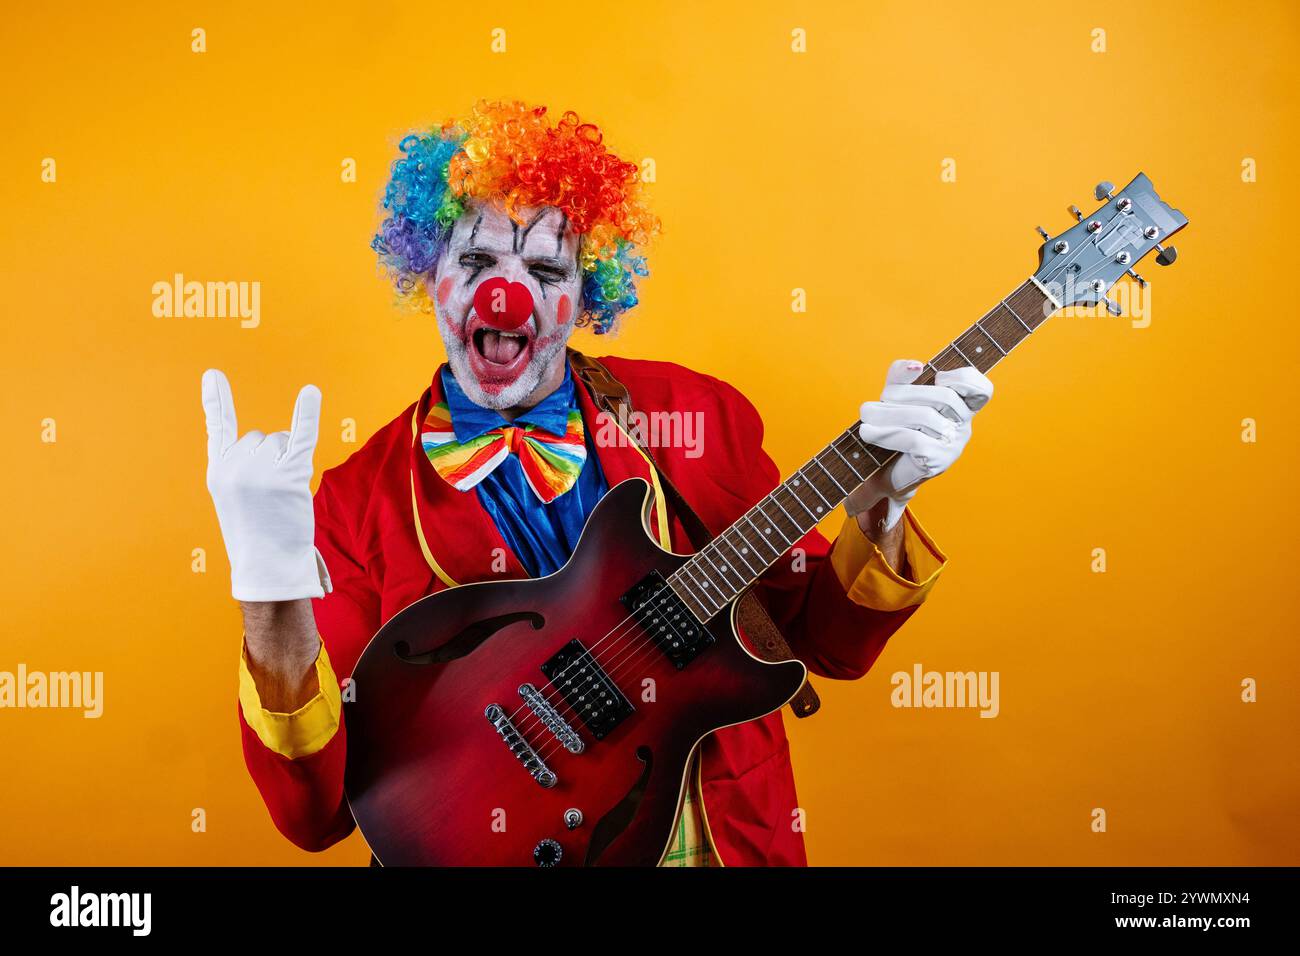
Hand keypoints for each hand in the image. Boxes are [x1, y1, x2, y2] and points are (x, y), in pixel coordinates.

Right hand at [201, 369, 331, 601]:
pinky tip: (310, 392)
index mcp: (218, 470)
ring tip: (283, 496)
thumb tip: (270, 441)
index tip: (213, 374)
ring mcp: (261, 469)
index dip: (217, 400)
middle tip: (270, 496)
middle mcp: (235, 465)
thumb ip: (241, 468)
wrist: (267, 565)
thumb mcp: (234, 498)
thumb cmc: (256, 533)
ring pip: (281, 441)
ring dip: (288, 462)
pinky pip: (301, 436)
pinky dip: (307, 413)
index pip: (219, 427)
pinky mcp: (288, 474)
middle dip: (271, 458)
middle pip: (261, 436)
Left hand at [846, 359, 992, 531]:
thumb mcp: (897, 397)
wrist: (886, 473)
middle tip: (879, 398)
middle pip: (944, 397)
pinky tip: (867, 432)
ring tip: (866, 414)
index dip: (965, 378)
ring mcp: (953, 445)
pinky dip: (886, 433)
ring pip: (926, 417)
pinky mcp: (936, 462)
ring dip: (889, 412)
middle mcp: (963, 426)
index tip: (938, 377)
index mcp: (961, 408)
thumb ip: (903, 376)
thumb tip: (915, 366)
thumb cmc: (895, 428)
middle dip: (906, 392)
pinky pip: (913, 440)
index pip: (981, 390)